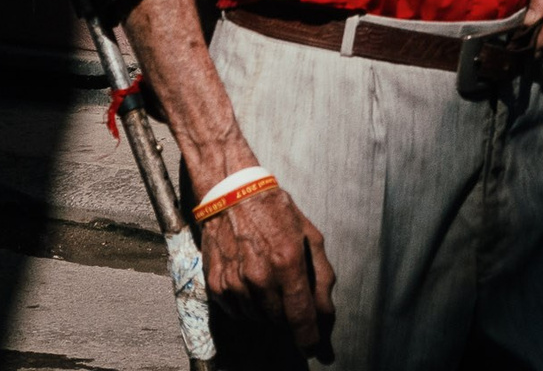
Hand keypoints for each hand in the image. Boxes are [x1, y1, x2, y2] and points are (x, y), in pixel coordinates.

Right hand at [198, 182, 335, 359]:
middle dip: (290, 316)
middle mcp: (259, 277)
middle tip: (291, 295)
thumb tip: (326, 313)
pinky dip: (248, 306)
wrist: (232, 195)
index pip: (300, 315)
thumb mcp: (310, 236)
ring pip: (259, 319)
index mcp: (287, 262)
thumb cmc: (275, 212)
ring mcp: (235, 283)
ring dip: (269, 311)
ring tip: (270, 281)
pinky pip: (238, 313)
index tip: (313, 347)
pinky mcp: (217, 286)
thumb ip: (321, 277)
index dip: (308, 337)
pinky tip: (252, 283)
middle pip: (279, 321)